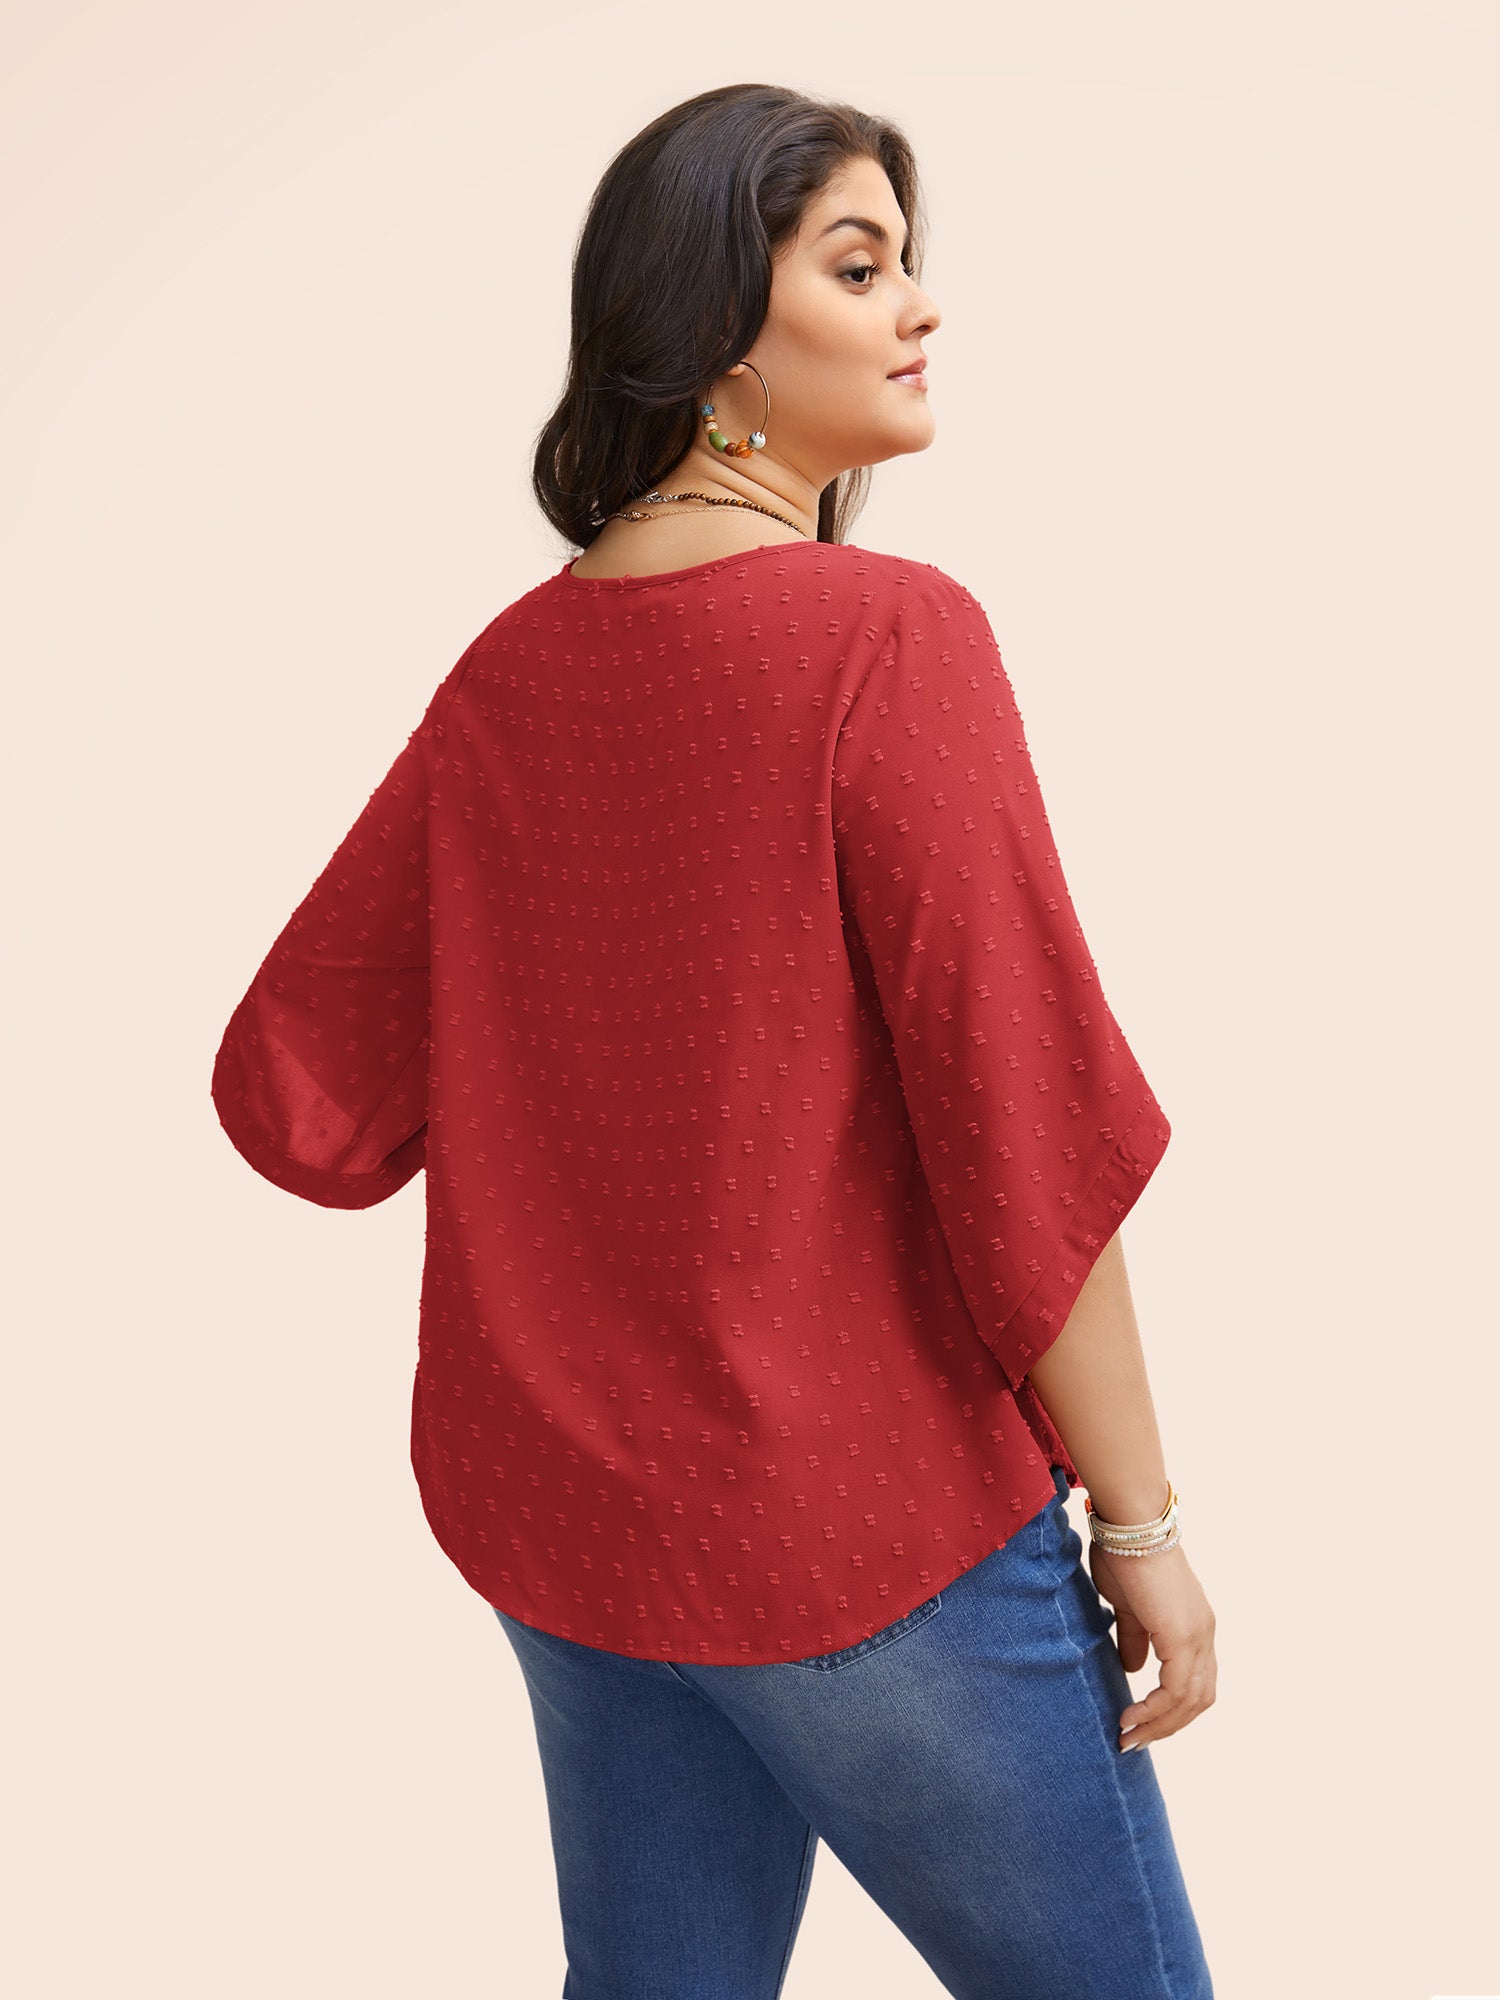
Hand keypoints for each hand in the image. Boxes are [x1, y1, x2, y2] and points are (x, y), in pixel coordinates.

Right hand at [1088, 1538, 1216, 1752]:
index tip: (1138, 1723)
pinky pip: (1175, 1690)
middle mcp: (1204, 1633)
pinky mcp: (1182, 1636)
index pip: (1193, 1682)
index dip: (1169, 1708)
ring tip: (1128, 1737)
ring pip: (1190, 1700)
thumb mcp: (1126, 1606)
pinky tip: (1131, 1717)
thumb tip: (1133, 1670)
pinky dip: (1154, 1710)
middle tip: (1133, 1740)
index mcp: (1193, 1626)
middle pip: (1198, 1699)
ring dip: (1159, 1725)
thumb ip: (1134, 1638)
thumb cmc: (1124, 1554)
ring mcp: (1197, 1635)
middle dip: (1166, 1726)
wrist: (1130, 1524)